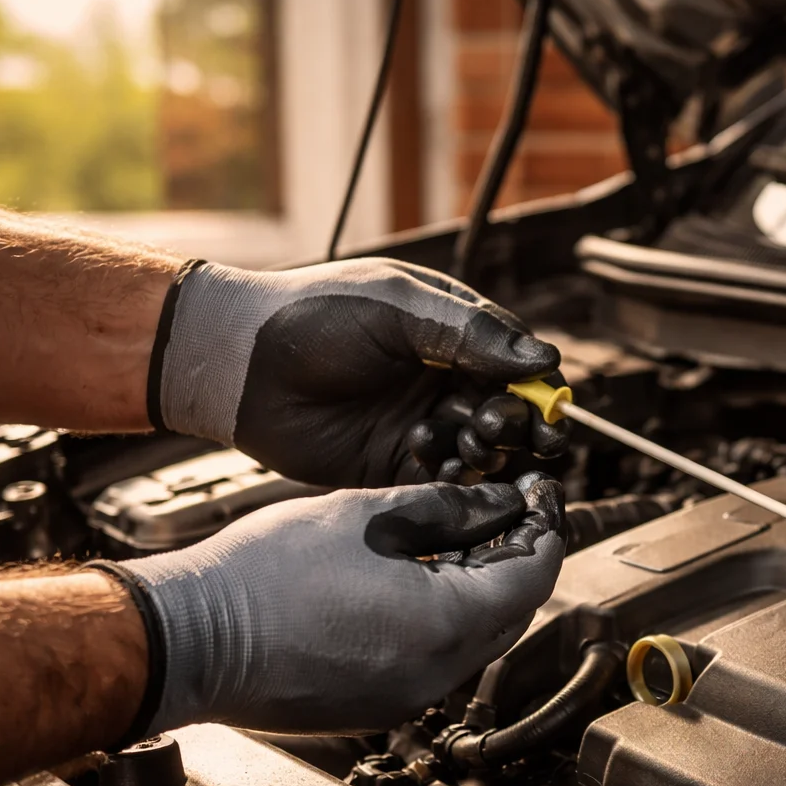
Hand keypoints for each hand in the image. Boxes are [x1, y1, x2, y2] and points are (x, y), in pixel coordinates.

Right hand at [111, 474, 564, 734]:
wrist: (189, 641)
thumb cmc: (264, 575)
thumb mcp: (366, 515)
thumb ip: (445, 508)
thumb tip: (498, 503)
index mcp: (444, 625)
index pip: (532, 578)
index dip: (545, 531)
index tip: (542, 497)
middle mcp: (436, 675)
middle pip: (511, 615)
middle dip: (518, 562)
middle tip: (508, 515)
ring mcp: (406, 699)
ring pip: (474, 642)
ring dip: (480, 593)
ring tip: (458, 540)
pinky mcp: (375, 708)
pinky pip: (434, 662)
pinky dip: (442, 622)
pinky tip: (417, 581)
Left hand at [152, 258, 571, 486]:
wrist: (240, 364)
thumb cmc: (313, 316)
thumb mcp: (399, 306)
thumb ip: (471, 331)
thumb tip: (543, 360)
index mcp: (453, 334)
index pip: (518, 365)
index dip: (538, 389)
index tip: (546, 407)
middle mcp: (445, 381)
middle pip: (510, 413)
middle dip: (517, 426)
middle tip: (499, 429)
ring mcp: (423, 424)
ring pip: (484, 450)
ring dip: (486, 451)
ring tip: (464, 444)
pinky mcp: (396, 464)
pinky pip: (445, 479)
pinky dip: (453, 477)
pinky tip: (435, 460)